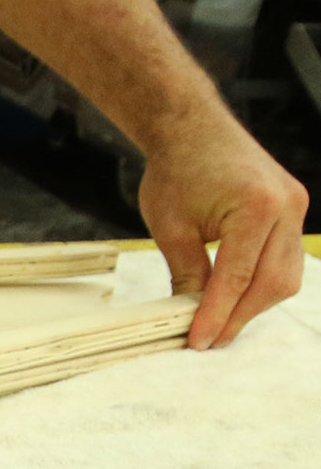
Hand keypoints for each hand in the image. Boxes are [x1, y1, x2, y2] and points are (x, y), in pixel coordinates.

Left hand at [138, 116, 308, 348]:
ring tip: (220, 322)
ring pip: (285, 276)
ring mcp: (296, 206)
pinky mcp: (294, 208)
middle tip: (209, 340)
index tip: (199, 341)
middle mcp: (286, 207)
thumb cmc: (175, 170)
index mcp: (256, 207)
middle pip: (271, 282)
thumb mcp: (171, 227)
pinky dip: (262, 282)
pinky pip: (286, 258)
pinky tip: (237, 297)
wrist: (191, 127)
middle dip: (239, 316)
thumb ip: (187, 274)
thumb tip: (193, 317)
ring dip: (254, 303)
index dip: (218, 315)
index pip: (237, 277)